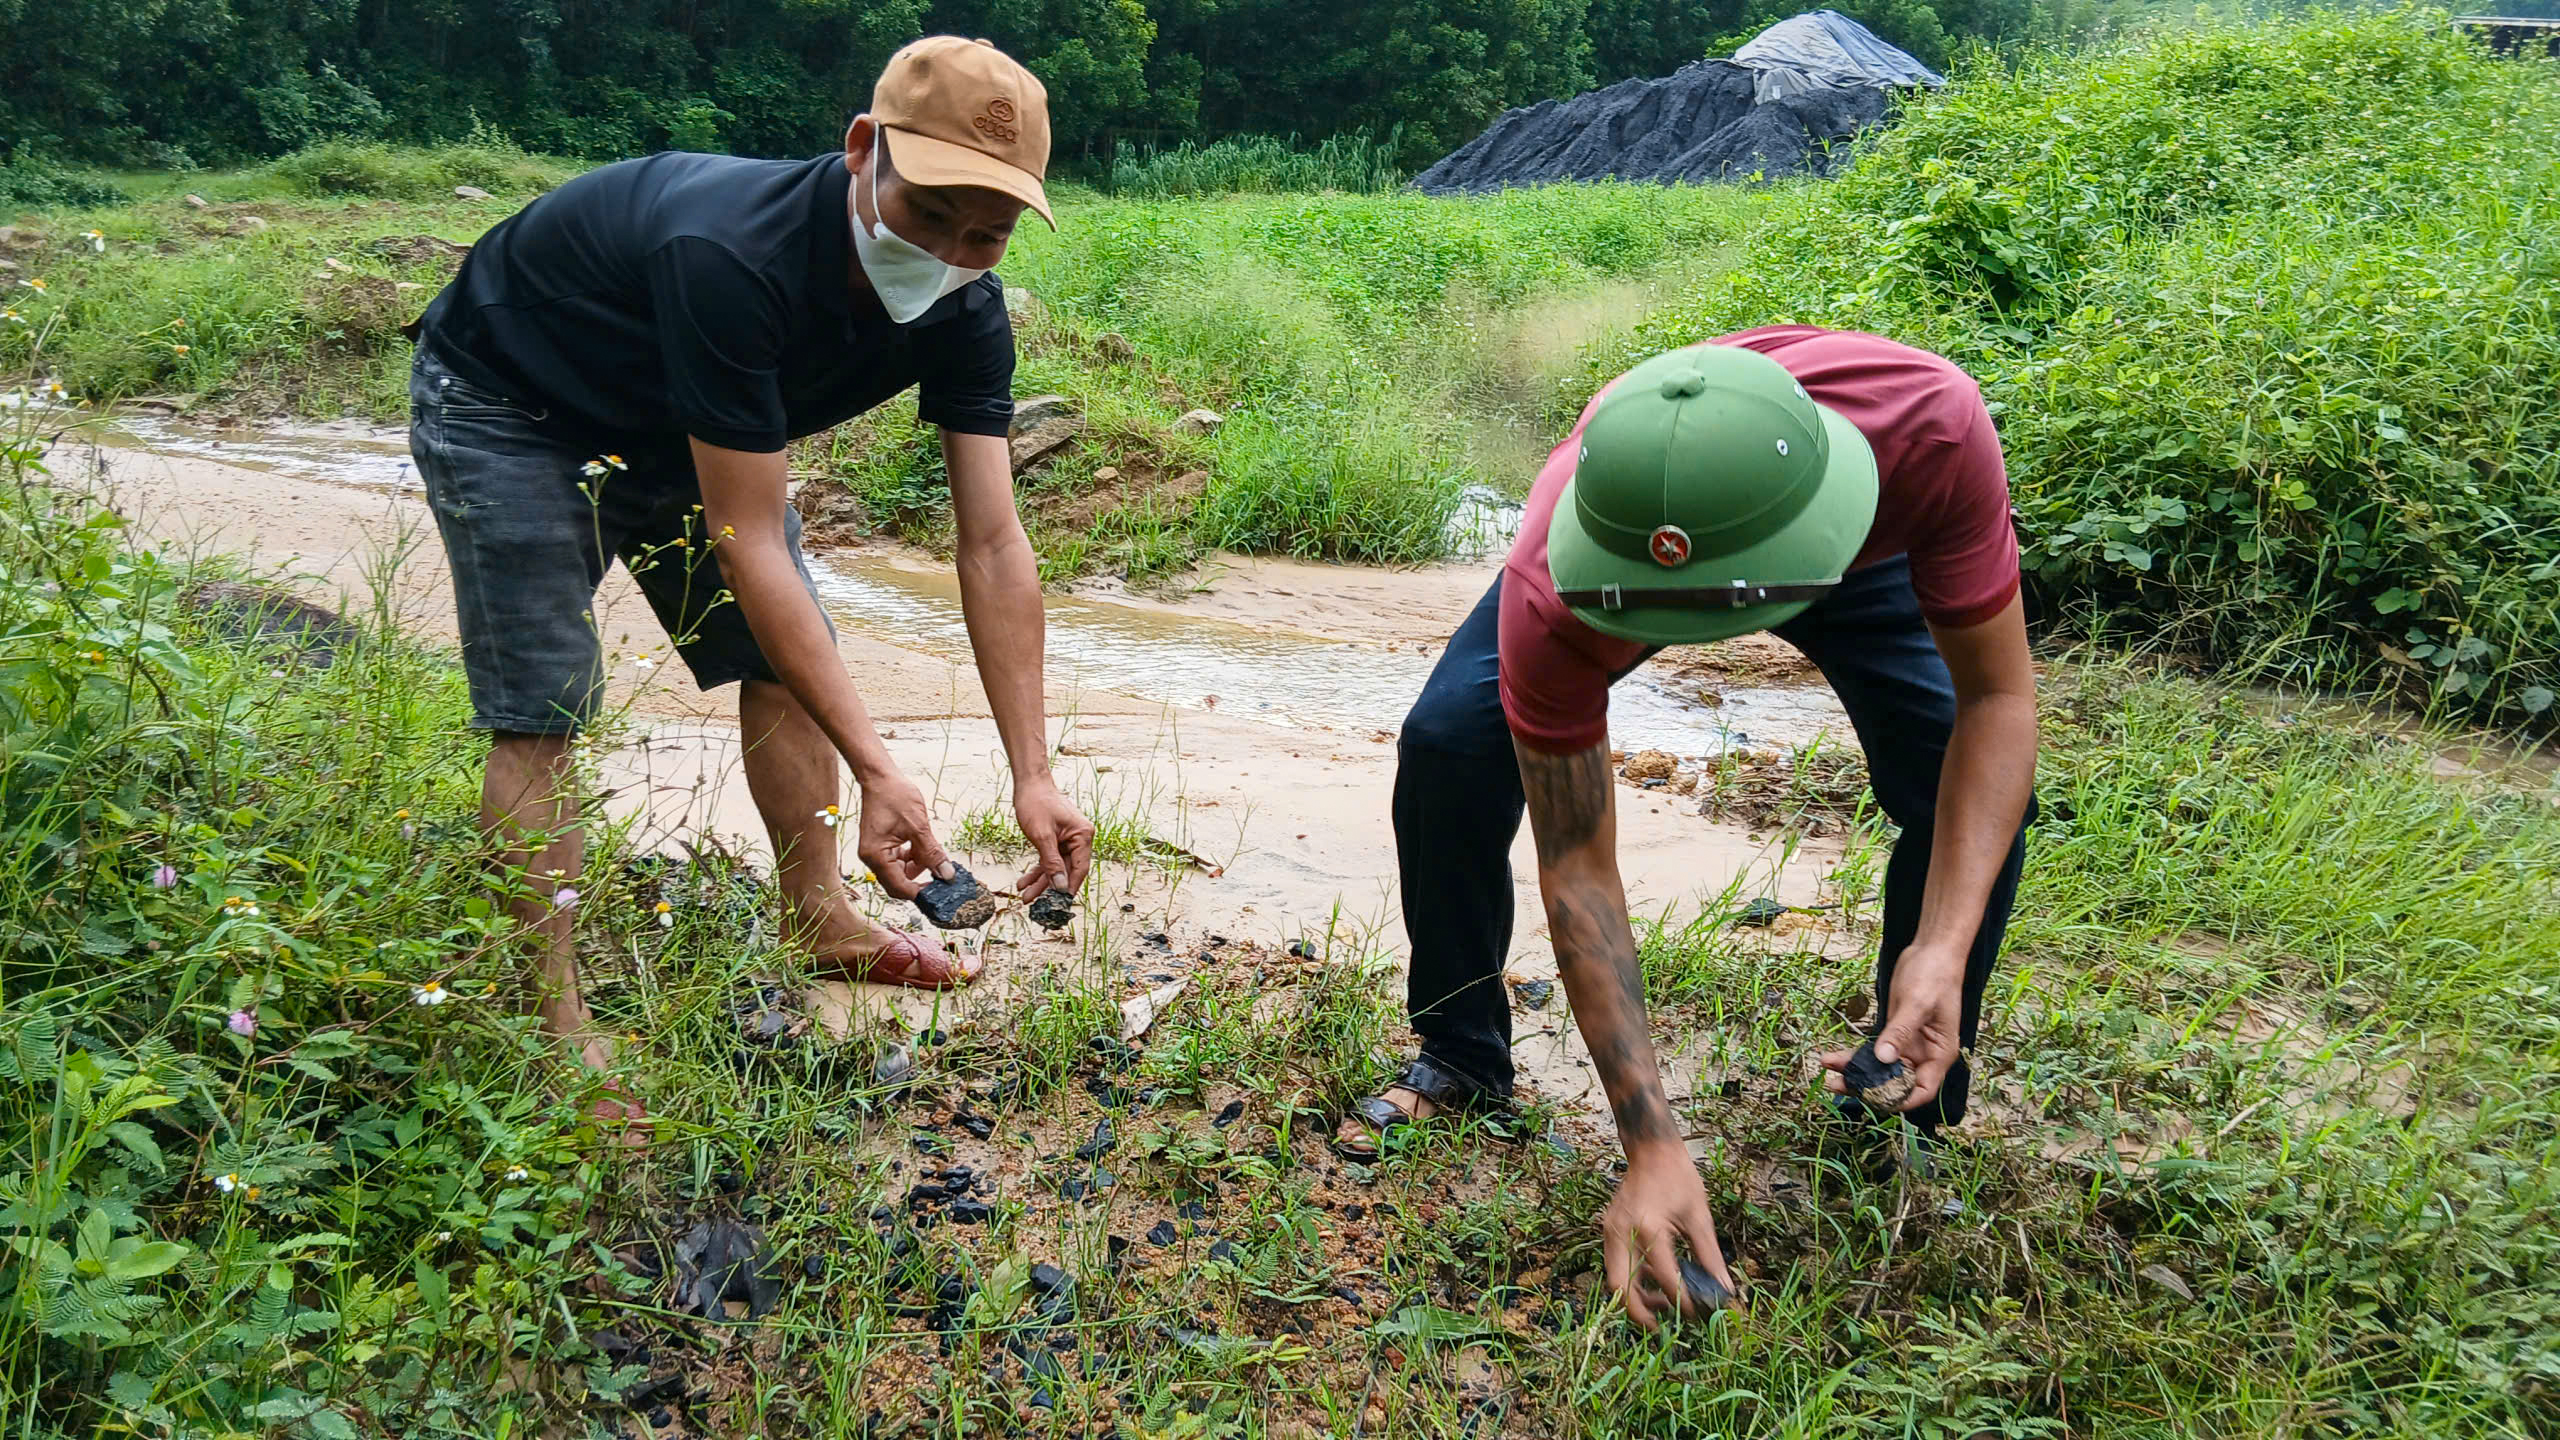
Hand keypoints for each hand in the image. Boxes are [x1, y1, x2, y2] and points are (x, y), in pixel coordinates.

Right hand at [856, 770, 951, 899]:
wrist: (880, 777)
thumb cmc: (894, 796)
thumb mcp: (919, 826)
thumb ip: (932, 852)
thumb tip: (946, 874)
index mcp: (876, 856)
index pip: (899, 887)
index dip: (920, 893)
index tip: (940, 893)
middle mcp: (871, 858)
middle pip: (898, 883)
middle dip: (919, 882)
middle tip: (941, 878)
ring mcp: (875, 853)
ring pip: (900, 873)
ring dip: (918, 868)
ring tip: (934, 857)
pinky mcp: (881, 847)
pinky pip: (898, 861)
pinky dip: (912, 859)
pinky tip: (923, 849)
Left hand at [1011, 776, 1094, 898]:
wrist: (1029, 784)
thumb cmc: (1037, 803)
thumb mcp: (1042, 836)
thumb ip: (1052, 863)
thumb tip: (1060, 886)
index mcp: (1083, 836)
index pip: (1079, 869)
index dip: (1069, 887)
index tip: (1058, 904)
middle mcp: (1079, 839)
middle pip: (1066, 870)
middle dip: (1049, 887)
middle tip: (1035, 903)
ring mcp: (1068, 840)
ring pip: (1056, 868)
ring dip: (1041, 882)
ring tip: (1025, 896)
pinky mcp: (1056, 840)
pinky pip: (1049, 860)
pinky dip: (1038, 870)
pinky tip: (1025, 882)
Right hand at [1603, 1142, 1738, 1329]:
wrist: (1651, 1151)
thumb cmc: (1679, 1179)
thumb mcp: (1700, 1217)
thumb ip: (1710, 1257)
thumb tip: (1723, 1291)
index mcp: (1650, 1227)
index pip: (1662, 1277)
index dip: (1679, 1301)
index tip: (1695, 1314)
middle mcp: (1623, 1232)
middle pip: (1620, 1288)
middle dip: (1640, 1313)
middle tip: (1662, 1328)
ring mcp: (1610, 1232)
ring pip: (1614, 1281)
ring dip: (1634, 1299)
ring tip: (1662, 1305)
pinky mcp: (1608, 1232)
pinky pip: (1615, 1267)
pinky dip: (1631, 1282)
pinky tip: (1652, 1285)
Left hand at [1820, 941, 1965, 1112]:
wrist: (1931, 950)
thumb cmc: (1934, 976)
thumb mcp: (1917, 1004)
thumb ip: (1900, 1032)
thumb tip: (1883, 1058)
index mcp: (1939, 1054)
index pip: (1921, 1090)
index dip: (1899, 1100)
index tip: (1871, 1098)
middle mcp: (1923, 1056)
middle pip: (1895, 1083)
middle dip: (1867, 1087)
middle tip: (1837, 1085)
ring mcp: (1907, 1046)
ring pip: (1879, 1069)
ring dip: (1855, 1072)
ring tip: (1827, 1073)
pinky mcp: (1892, 1033)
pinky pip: (1871, 1051)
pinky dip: (1853, 1055)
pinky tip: (1832, 1057)